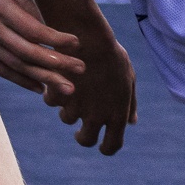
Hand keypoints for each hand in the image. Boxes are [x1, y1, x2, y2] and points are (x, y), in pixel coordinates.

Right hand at [0, 0, 82, 93]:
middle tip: (81, 70)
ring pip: (13, 66)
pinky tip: (38, 86)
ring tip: (66, 88)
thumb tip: (46, 26)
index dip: (57, 40)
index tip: (77, 43)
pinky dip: (19, 79)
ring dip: (42, 78)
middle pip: (26, 53)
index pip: (33, 30)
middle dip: (56, 64)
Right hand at [44, 25, 137, 153]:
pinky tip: (58, 78)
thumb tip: (131, 122)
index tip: (101, 144)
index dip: (106, 147)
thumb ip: (130, 102)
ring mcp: (76, 108)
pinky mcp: (59, 97)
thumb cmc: (111, 54)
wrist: (90, 37)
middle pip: (86, 140)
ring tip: (72, 87)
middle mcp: (97, 116)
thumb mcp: (128, 77)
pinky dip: (53, 92)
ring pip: (66, 119)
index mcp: (118, 113)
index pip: (111, 146)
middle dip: (82, 135)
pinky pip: (52, 102)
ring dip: (68, 108)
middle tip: (79, 129)